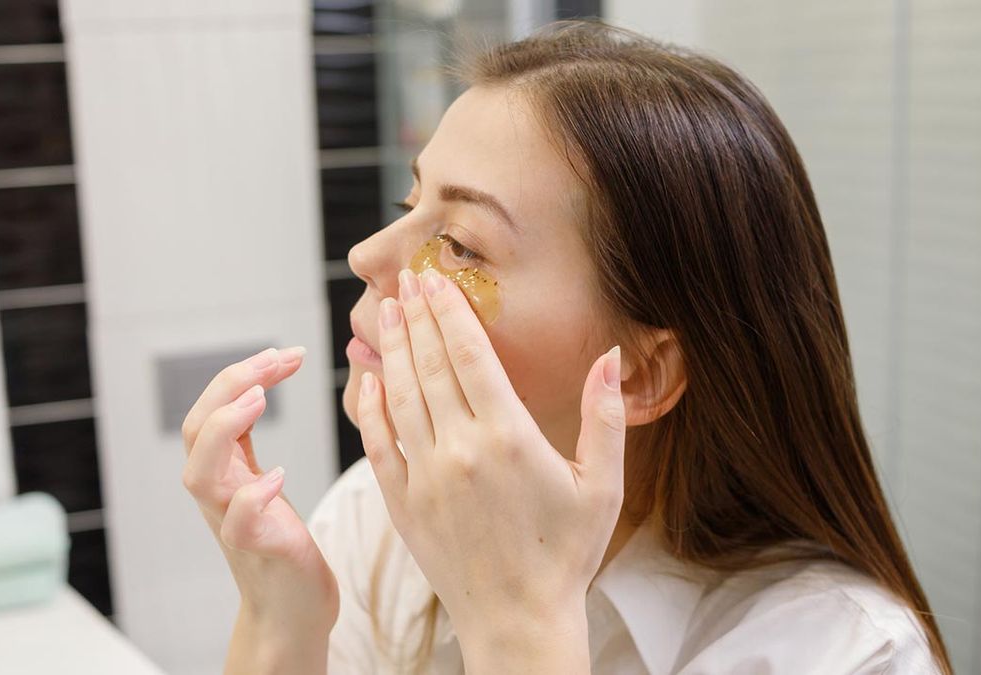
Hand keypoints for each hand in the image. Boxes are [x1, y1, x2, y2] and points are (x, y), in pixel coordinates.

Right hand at [181, 347, 337, 634]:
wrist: (291, 613)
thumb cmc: (283, 545)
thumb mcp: (261, 480)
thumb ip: (249, 441)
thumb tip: (257, 380)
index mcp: (222, 471)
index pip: (213, 408)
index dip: (242, 374)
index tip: (287, 354)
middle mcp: (218, 493)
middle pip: (195, 429)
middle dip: (228, 386)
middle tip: (274, 360)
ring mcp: (232, 522)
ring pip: (200, 473)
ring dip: (225, 429)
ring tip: (260, 399)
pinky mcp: (257, 551)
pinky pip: (238, 522)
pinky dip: (252, 495)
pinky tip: (279, 476)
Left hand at [355, 268, 625, 644]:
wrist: (520, 621)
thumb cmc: (566, 554)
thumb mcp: (603, 484)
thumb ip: (604, 416)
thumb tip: (612, 355)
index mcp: (509, 439)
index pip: (470, 357)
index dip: (450, 313)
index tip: (435, 280)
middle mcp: (461, 451)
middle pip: (431, 367)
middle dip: (417, 318)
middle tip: (404, 282)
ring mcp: (426, 478)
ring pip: (400, 397)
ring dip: (392, 351)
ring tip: (385, 314)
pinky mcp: (404, 504)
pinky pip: (379, 445)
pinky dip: (370, 409)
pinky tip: (367, 380)